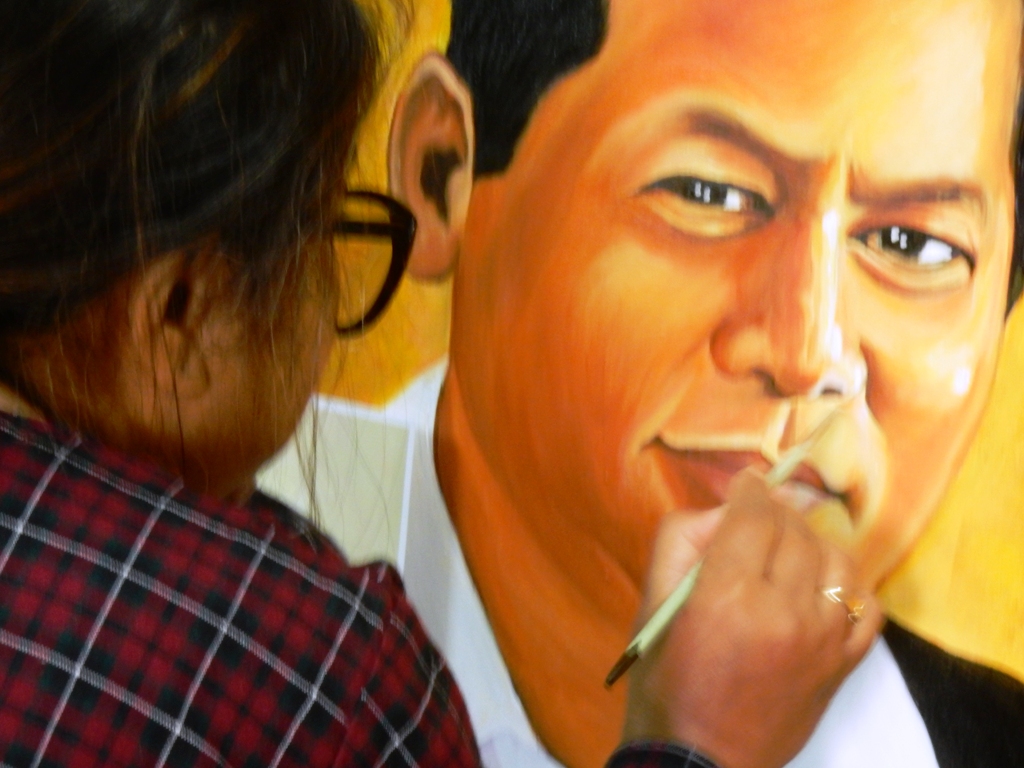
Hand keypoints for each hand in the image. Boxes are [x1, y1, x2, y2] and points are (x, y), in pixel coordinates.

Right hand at [622, 469, 882, 767]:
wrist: (699, 760)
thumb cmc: (666, 681)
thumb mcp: (652, 604)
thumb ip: (680, 542)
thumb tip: (724, 509)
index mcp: (728, 596)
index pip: (755, 516)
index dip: (751, 491)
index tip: (747, 484)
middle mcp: (785, 612)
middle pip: (796, 532)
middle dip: (776, 513)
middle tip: (758, 515)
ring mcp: (823, 641)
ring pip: (837, 560)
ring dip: (812, 543)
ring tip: (789, 549)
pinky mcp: (844, 666)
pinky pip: (867, 605)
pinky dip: (849, 584)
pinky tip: (822, 586)